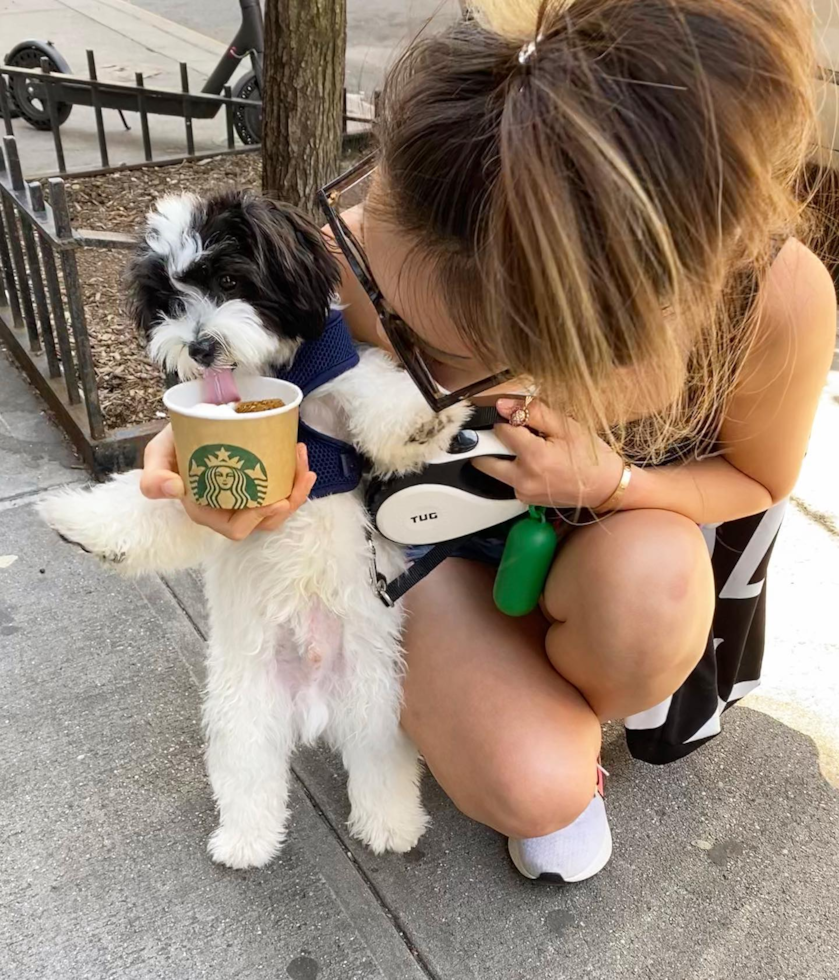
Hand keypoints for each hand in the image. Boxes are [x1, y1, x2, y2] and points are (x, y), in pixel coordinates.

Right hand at [140, 423, 316, 538]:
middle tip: (302, 476)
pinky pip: (281, 490)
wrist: (190, 420)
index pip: (235, 527)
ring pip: (277, 508)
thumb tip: (173, 488)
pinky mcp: (259, 483)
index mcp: (205, 510)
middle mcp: (228, 509)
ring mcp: (246, 497)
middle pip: (264, 521)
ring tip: (303, 462)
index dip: (257, 519)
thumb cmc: (174, 441)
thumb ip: (153, 477)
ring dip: (296, 490)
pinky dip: (294, 478)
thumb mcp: (157, 454)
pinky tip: (300, 458)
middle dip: (288, 503)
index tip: (276, 501)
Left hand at [472, 398, 624, 509]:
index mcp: (533, 458)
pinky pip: (508, 480)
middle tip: (512, 435)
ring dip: (502, 457)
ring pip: (494, 470)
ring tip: (529, 449)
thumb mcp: (565, 426)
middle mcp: (523, 479)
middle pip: (484, 458)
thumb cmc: (589, 456)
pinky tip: (536, 463)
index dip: (507, 420)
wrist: (604, 487)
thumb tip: (503, 405)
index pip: (500, 430)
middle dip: (491, 443)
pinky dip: (514, 469)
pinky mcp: (524, 499)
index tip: (516, 418)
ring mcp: (522, 493)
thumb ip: (532, 412)